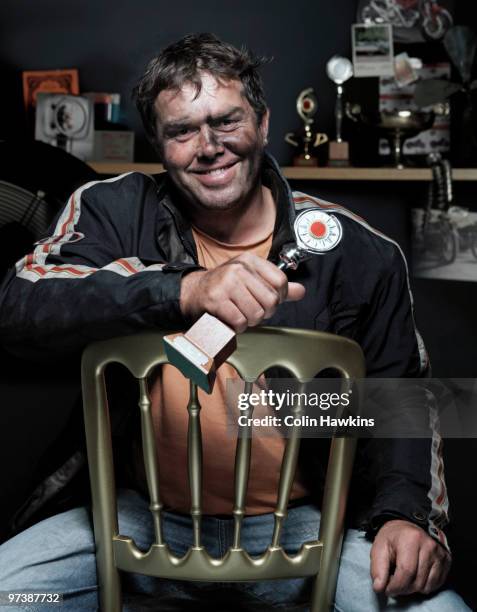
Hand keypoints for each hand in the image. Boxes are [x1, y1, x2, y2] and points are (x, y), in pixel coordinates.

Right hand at [180, 252, 305, 331]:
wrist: (193, 292)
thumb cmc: (225, 287)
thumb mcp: (251, 279)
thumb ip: (276, 286)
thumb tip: (301, 291)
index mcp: (250, 260)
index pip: (280, 281)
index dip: (279, 297)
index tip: (267, 302)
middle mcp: (239, 268)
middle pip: (271, 300)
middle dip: (264, 313)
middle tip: (253, 311)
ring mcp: (226, 283)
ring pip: (256, 313)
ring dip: (250, 321)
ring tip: (240, 315)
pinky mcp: (216, 300)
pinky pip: (240, 321)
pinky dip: (237, 327)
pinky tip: (231, 320)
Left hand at [370, 520, 450, 597]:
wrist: (409, 527)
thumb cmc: (393, 538)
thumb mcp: (379, 547)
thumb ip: (377, 568)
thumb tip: (379, 588)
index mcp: (411, 539)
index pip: (406, 572)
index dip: (395, 586)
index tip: (387, 589)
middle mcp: (428, 545)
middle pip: (417, 581)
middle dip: (403, 589)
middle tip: (394, 583)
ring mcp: (439, 553)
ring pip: (426, 586)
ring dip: (413, 588)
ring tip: (404, 578)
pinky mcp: (446, 560)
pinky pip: (436, 584)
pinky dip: (424, 585)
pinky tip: (415, 576)